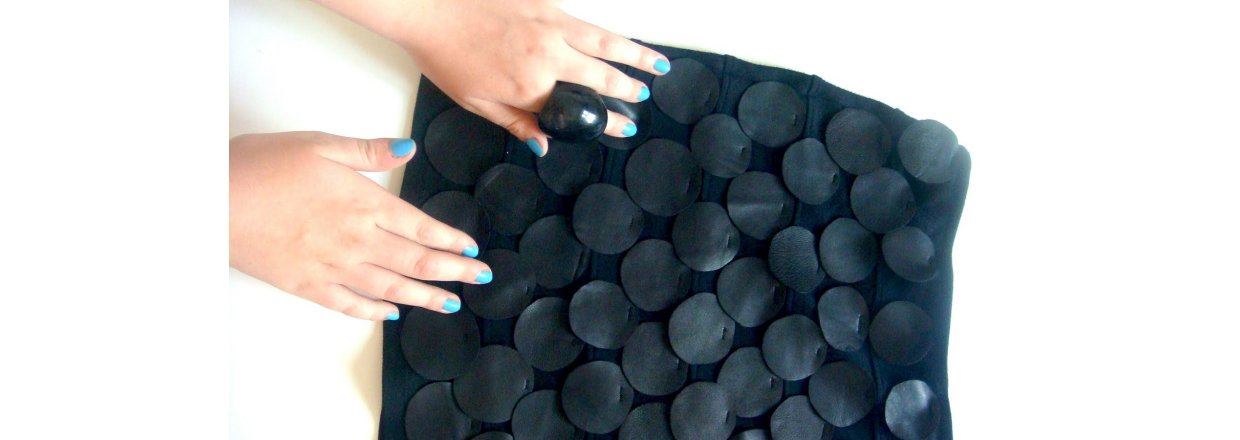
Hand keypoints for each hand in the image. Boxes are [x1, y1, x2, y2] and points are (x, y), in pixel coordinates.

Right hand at [229, 131, 491, 319]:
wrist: (213, 200)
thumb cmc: (262, 166)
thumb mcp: (320, 144)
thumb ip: (369, 151)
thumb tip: (407, 149)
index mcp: (365, 203)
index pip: (422, 227)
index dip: (451, 241)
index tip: (472, 250)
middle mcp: (357, 241)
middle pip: (417, 262)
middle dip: (454, 272)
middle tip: (481, 279)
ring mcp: (333, 268)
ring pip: (391, 289)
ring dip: (426, 298)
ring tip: (451, 305)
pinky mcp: (307, 285)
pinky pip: (350, 305)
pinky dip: (374, 312)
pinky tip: (389, 314)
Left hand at [316, 0, 670, 155]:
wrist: (428, 6)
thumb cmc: (445, 53)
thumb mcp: (477, 102)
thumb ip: (517, 122)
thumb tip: (545, 145)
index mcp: (531, 87)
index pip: (581, 110)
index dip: (609, 121)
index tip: (626, 127)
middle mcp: (549, 56)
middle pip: (603, 76)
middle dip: (629, 89)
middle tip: (645, 97)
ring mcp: (551, 25)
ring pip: (606, 42)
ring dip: (637, 56)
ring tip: (659, 66)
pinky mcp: (546, 3)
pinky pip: (586, 20)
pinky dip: (608, 32)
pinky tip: (620, 39)